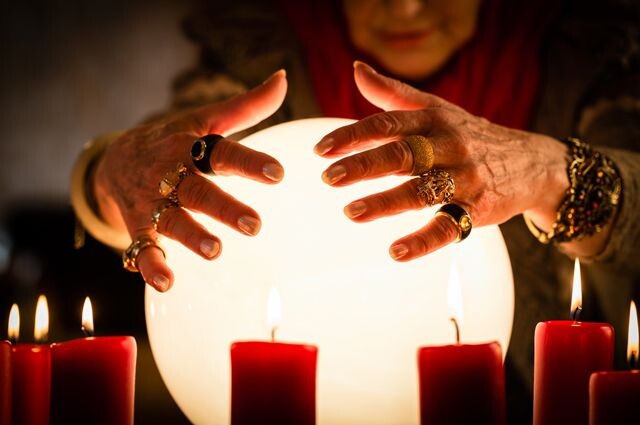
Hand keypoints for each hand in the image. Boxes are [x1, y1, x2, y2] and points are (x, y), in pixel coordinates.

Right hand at [94, 70, 287, 290]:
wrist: (115, 159)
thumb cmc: (173, 139)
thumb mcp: (205, 120)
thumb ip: (247, 106)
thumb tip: (282, 79)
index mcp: (188, 147)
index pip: (221, 153)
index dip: (249, 162)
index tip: (278, 174)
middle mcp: (169, 174)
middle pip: (198, 190)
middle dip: (224, 207)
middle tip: (255, 225)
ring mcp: (152, 202)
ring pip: (171, 220)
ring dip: (191, 236)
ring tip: (215, 251)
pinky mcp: (139, 227)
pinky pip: (142, 247)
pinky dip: (150, 265)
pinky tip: (167, 282)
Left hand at [315, 62, 567, 260]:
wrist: (531, 163)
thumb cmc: (470, 134)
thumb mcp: (437, 109)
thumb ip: (393, 94)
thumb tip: (356, 69)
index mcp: (433, 120)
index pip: (388, 123)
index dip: (353, 135)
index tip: (321, 149)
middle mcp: (448, 146)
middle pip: (402, 154)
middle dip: (363, 165)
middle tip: (328, 177)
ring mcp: (464, 179)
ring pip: (421, 190)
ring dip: (385, 202)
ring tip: (351, 212)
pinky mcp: (477, 209)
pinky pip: (448, 226)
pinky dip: (423, 240)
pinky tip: (396, 252)